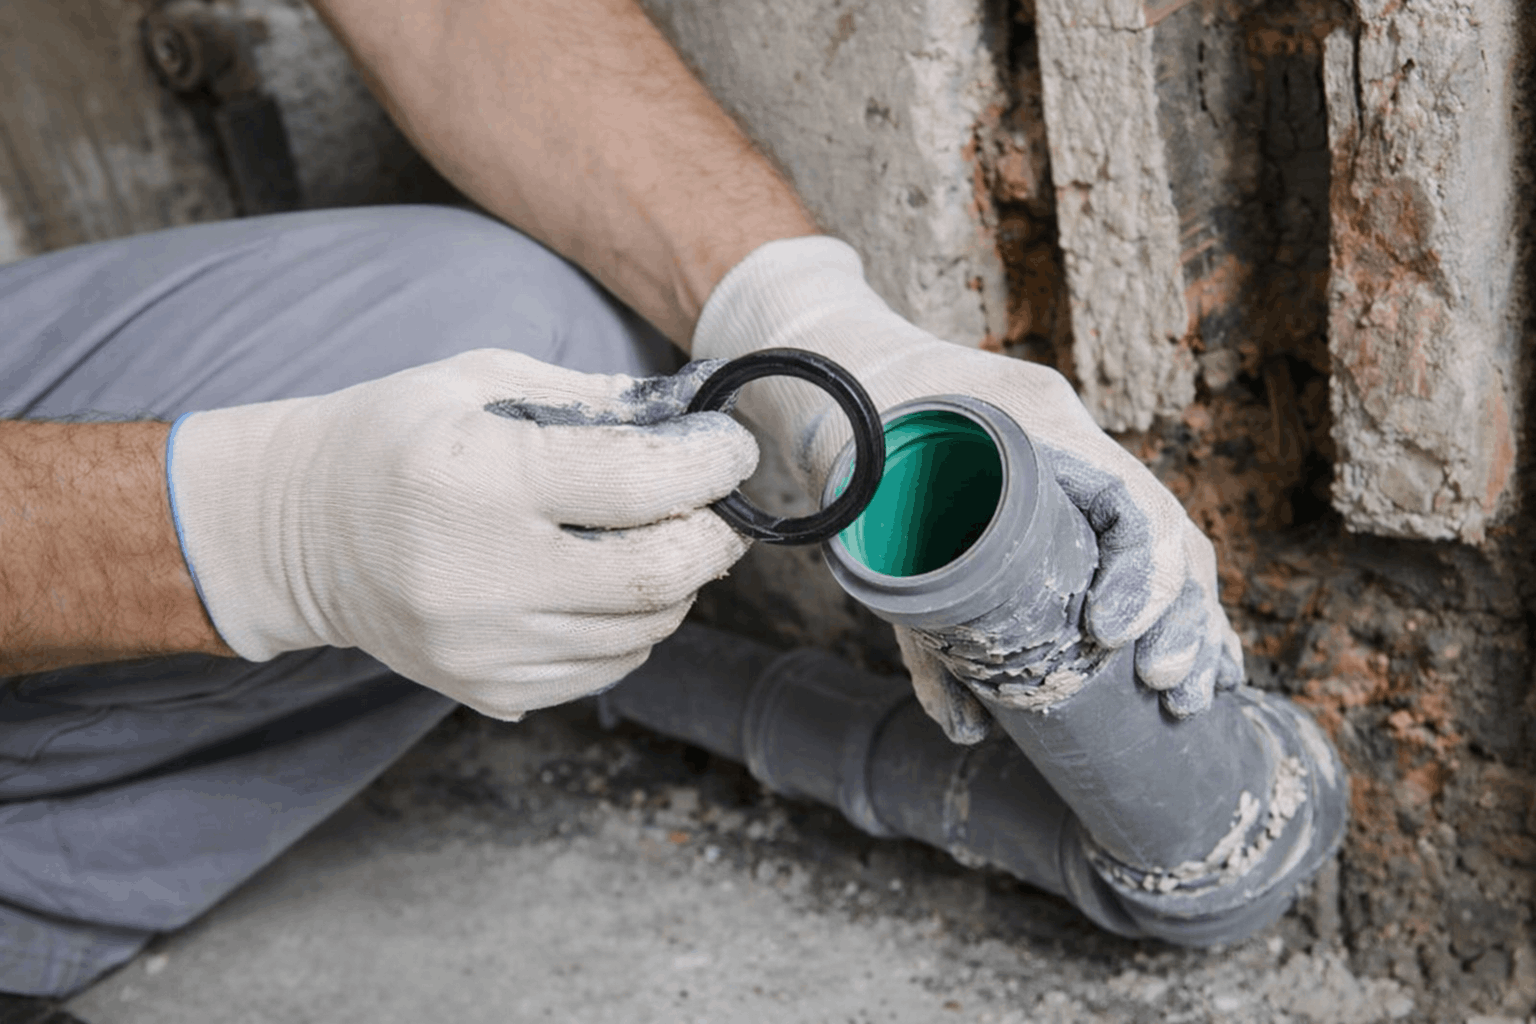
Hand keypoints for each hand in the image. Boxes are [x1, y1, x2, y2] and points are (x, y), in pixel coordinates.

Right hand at [166, 351, 756, 718]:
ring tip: (658, 540)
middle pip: (656, 575)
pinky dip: (633, 627)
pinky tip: (609, 587)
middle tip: (718, 507)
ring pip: (643, 632)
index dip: (710, 466)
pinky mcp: (486, 691)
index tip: (733, 450)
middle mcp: (478, 577)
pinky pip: (607, 669)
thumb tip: (691, 419)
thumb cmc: (392, 439)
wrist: (295, 534)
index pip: (636, 482)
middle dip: (713, 537)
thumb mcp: (480, 379)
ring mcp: (482, 648)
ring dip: (677, 584)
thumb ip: (593, 398)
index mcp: (478, 478)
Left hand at [692, 237, 1241, 741]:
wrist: (840, 368)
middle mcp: (1074, 445)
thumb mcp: (872, 518)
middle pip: (1167, 530)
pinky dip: (1170, 606)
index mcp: (1037, 429)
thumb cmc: (855, 433)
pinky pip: (1137, 548)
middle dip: (1180, 615)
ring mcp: (1077, 465)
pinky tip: (1202, 662)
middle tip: (1166, 684)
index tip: (1109, 635)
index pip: (1127, 502)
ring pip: (1166, 544)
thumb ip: (914, 621)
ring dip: (1191, 622)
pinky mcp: (1066, 494)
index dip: (1138, 576)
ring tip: (1189, 697)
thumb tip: (962, 727)